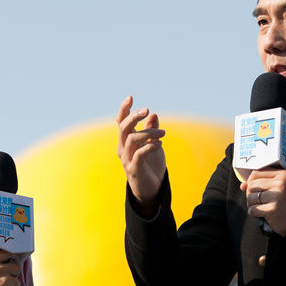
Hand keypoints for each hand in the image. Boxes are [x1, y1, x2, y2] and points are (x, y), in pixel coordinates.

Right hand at [117, 95, 166, 212]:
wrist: (151, 188)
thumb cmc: (151, 165)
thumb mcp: (154, 144)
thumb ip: (152, 130)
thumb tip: (153, 115)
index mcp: (126, 140)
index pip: (121, 121)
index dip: (124, 109)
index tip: (131, 97)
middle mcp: (123, 147)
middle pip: (123, 127)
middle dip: (134, 117)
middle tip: (147, 110)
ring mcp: (127, 158)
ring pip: (132, 139)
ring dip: (149, 133)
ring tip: (163, 133)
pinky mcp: (134, 169)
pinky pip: (139, 154)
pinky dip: (149, 146)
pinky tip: (159, 144)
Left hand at [240, 169, 285, 236]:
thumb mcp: (280, 189)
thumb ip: (262, 184)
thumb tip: (242, 185)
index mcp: (283, 175)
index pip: (256, 173)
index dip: (251, 182)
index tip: (255, 191)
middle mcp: (281, 183)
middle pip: (252, 185)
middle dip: (250, 195)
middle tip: (257, 202)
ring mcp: (277, 196)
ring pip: (251, 197)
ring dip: (252, 204)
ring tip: (260, 208)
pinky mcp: (273, 209)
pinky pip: (253, 209)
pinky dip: (254, 213)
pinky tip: (263, 215)